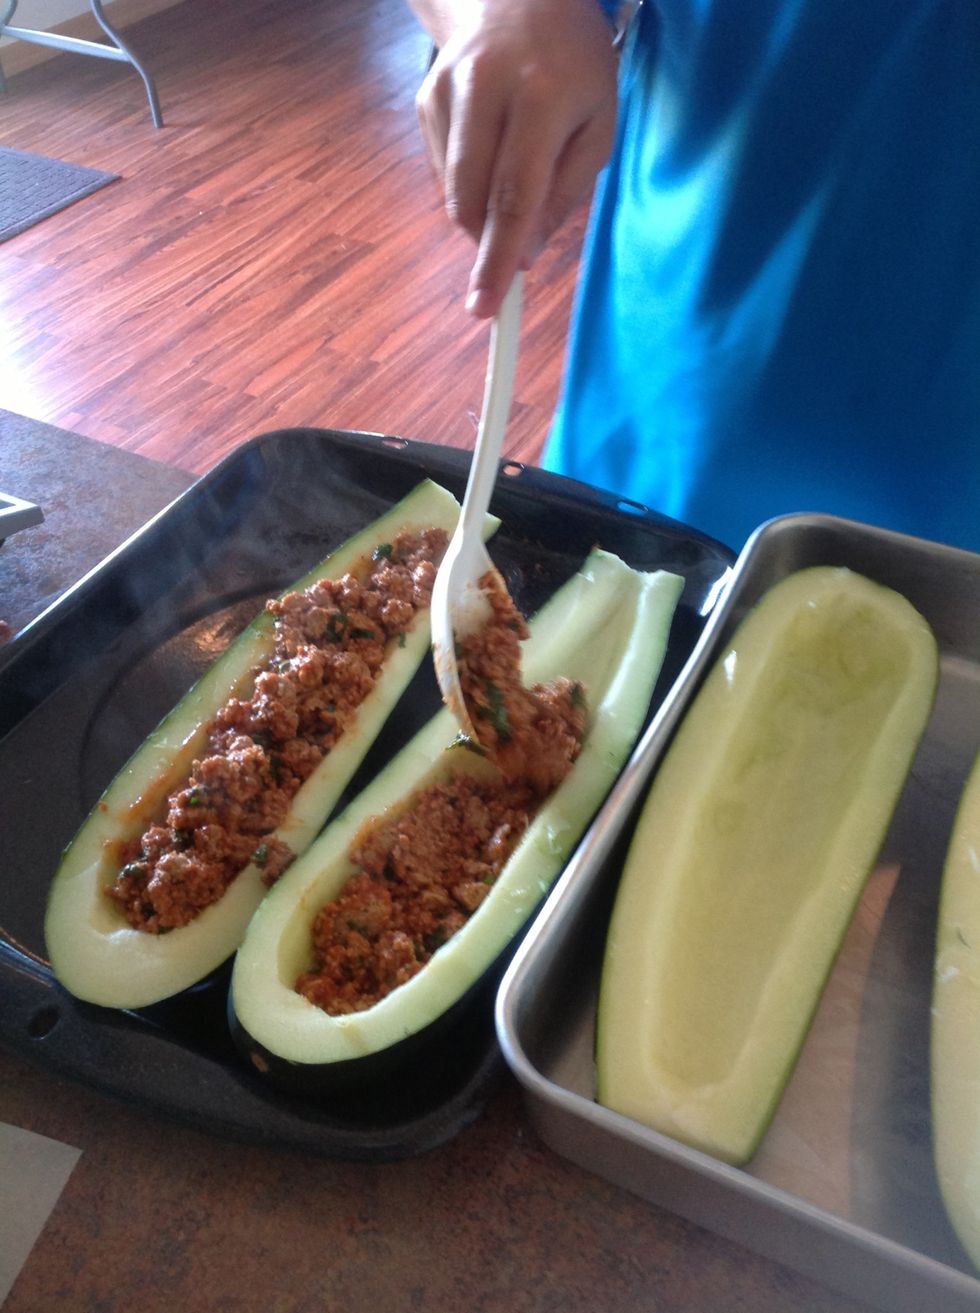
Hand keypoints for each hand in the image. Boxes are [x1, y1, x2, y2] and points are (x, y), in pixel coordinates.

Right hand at [415, 0, 617, 316]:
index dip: (498, 257)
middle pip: (471, 200)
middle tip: (505, 262)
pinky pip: (442, 170)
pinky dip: (468, 181)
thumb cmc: (573, 66)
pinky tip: (490, 148)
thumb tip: (526, 253)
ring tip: (512, 174)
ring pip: (453, 191)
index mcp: (541, 96)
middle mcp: (486, 89)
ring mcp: (446, 90)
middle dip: (486, 244)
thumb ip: (566, 193)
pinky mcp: (425, 97)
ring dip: (480, 212)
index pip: (514, 195)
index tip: (485, 306)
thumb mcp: (599, 124)